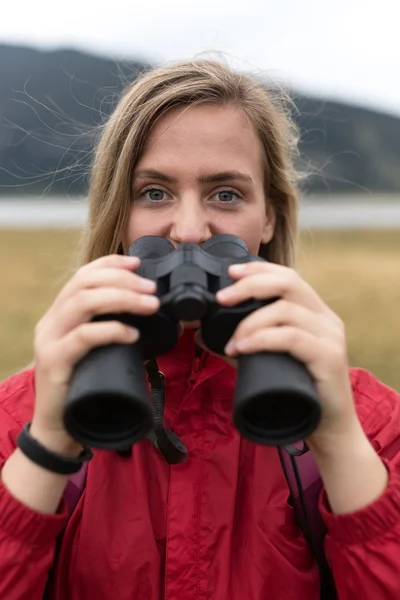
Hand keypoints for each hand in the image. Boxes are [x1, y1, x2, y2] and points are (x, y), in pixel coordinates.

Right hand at [32, 254, 159, 451]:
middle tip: (151, 288)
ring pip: (83, 303)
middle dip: (122, 279)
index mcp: (60, 315)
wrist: (58, 429)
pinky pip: (84, 337)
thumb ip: (112, 330)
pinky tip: (133, 333)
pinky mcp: (54, 362)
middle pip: (84, 283)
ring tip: (150, 305)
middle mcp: (51, 322)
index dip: (111, 264)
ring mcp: (49, 341)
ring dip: (122, 298)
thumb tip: (148, 313)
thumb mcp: (98, 351)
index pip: (83, 276)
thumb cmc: (85, 387)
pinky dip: (112, 330)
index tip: (138, 263)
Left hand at [213, 261, 359, 455]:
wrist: (328, 429)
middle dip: (250, 285)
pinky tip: (244, 348)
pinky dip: (262, 339)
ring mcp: (330, 336)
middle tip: (222, 299)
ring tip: (232, 342)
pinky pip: (292, 337)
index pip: (287, 276)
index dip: (258, 269)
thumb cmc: (298, 391)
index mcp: (313, 313)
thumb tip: (203, 334)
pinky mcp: (330, 358)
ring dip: (250, 322)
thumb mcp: (265, 360)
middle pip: (289, 282)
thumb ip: (241, 343)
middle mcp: (325, 318)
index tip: (230, 272)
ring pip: (287, 310)